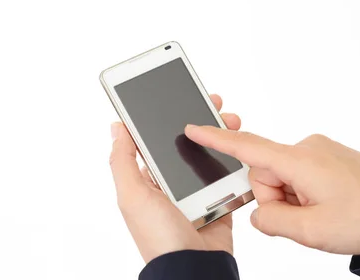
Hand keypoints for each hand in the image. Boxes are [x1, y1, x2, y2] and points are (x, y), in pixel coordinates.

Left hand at [109, 94, 240, 262]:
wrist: (194, 267)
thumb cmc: (159, 237)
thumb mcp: (132, 196)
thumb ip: (123, 161)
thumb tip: (117, 128)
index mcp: (149, 180)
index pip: (158, 139)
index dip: (169, 117)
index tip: (182, 97)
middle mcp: (173, 184)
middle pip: (189, 143)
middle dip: (202, 121)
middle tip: (214, 104)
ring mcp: (196, 192)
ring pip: (211, 155)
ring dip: (222, 137)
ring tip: (231, 122)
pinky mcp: (218, 200)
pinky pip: (229, 175)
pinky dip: (236, 161)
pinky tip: (241, 147)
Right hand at [184, 126, 359, 255]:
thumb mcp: (312, 231)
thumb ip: (272, 221)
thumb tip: (259, 212)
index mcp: (300, 160)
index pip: (248, 146)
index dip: (217, 138)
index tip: (193, 126)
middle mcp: (308, 147)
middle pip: (267, 174)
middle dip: (277, 200)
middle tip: (307, 220)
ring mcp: (322, 150)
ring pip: (286, 177)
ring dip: (295, 200)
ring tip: (324, 215)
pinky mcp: (331, 156)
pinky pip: (303, 175)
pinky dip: (307, 194)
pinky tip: (330, 206)